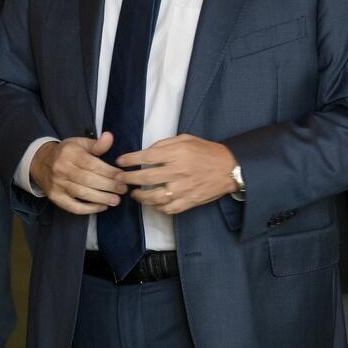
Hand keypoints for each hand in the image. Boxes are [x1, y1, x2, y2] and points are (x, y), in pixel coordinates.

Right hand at [30, 133, 125, 214]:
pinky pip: (73, 206)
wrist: (40, 162)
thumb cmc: (65, 153)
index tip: (122, 176)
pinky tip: (102, 207)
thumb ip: (96, 144)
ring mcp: (57, 184)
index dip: (109, 172)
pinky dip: (89, 209)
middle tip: (123, 189)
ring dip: (101, 198)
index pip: (92, 164)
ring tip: (116, 200)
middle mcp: (61, 169)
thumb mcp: (79, 143)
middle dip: (108, 186)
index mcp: (69, 153)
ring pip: (82, 193)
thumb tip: (109, 137)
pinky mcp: (55, 197)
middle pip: (88, 180)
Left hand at [117, 135, 237, 214]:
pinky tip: (151, 203)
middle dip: (127, 179)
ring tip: (133, 193)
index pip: (146, 157)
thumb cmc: (206, 151)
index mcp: (177, 153)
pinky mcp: (189, 201)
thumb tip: (145, 152)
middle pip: (145, 178)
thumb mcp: (185, 139)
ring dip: (139, 196)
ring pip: (154, 197)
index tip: (119, 162)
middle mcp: (178, 171)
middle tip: (118, 179)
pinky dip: (156, 207)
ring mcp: (183, 189)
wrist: (229, 168)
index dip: (129, 160)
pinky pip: (168, 208)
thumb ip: (164, 144)